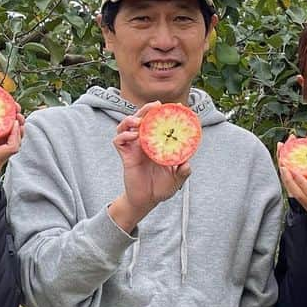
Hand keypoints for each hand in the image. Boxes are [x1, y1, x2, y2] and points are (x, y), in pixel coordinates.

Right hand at [0, 106, 24, 185]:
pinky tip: (0, 129)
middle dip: (17, 130)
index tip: (13, 122)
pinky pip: (3, 150)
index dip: (16, 133)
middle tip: (15, 116)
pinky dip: (4, 139)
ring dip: (12, 134)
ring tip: (10, 120)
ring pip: (9, 148)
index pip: (12, 147)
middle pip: (14, 145)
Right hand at [108, 101, 190, 231]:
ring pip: (126, 126)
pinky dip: (123, 135)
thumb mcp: (177, 179)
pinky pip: (119, 141)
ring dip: (130, 119)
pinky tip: (132, 136)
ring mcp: (133, 148)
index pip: (157, 123)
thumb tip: (187, 164)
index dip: (163, 113)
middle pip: (141, 118)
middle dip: (146, 109)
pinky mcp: (125, 156)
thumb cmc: (161, 187)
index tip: (174, 106)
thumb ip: (183, 171)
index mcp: (156, 143)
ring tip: (138, 120)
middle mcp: (144, 142)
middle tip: (155, 105)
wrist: (147, 201)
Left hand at [278, 139, 306, 220]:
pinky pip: (296, 198)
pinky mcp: (306, 211)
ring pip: (295, 197)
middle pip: (299, 195)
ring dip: (287, 182)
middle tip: (283, 166)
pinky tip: (286, 177)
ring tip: (282, 168)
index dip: (301, 181)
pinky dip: (290, 186)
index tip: (293, 169)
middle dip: (289, 180)